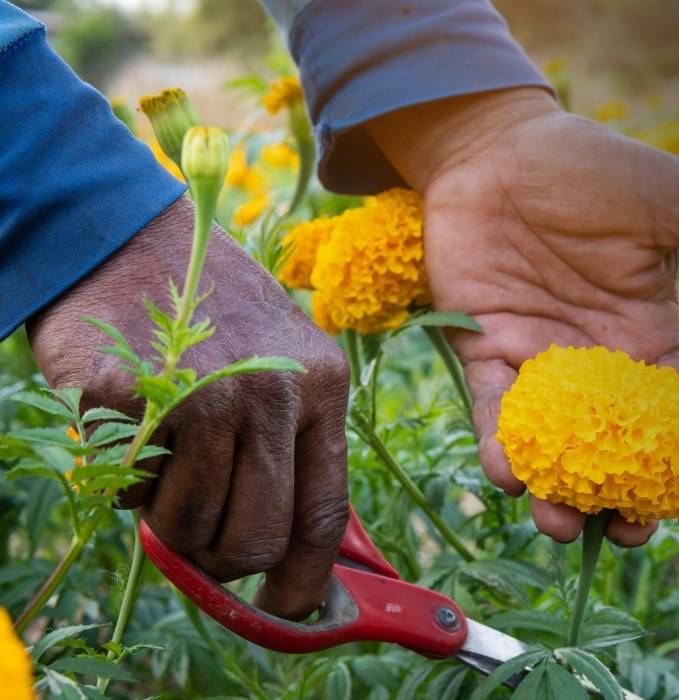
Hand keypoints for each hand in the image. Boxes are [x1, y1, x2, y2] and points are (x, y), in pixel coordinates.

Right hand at [27, 198, 349, 618]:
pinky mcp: (135, 399)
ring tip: (167, 456)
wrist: (129, 237)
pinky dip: (128, 477)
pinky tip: (135, 424)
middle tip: (200, 531)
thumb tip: (286, 548)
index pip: (325, 510)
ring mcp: (203, 395)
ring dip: (169, 513)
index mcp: (322, 386)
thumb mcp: (282, 361)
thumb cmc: (211, 311)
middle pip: (256, 537)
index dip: (304, 575)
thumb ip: (291, 444)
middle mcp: (272, 393)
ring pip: (190, 525)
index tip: (286, 604)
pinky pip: (131, 489)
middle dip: (223, 554)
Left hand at [367, 88, 678, 553]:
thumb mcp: (670, 203)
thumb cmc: (589, 168)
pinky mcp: (481, 352)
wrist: (499, 146)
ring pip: (552, 450)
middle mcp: (595, 368)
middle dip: (623, 505)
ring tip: (562, 522)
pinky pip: (492, 412)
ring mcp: (538, 366)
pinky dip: (499, 446)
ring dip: (557, 494)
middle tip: (628, 533)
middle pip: (616, 457)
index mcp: (648, 341)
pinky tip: (508, 471)